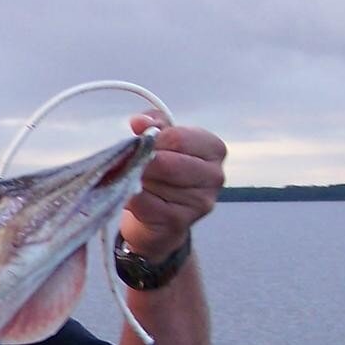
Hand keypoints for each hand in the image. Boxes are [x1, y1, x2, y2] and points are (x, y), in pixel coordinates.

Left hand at [120, 114, 226, 258]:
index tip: (142, 144)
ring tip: (136, 180)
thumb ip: (152, 125)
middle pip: (166, 162)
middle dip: (142, 161)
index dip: (152, 140)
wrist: (161, 220)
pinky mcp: (178, 222)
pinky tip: (133, 195)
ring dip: (135, 179)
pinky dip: (131, 196)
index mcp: (214, 149)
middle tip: (133, 163)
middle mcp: (214, 176)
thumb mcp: (162, 141)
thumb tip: (139, 122)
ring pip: (152, 182)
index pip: (177, 137)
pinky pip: (143, 202)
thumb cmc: (163, 172)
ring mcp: (199, 202)